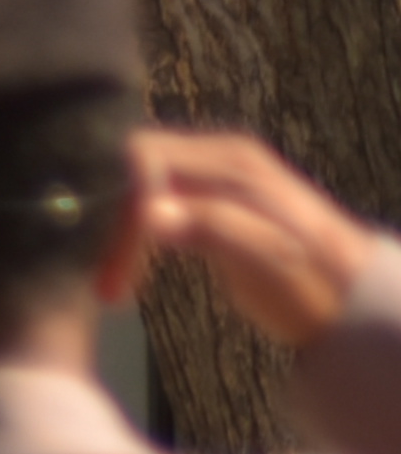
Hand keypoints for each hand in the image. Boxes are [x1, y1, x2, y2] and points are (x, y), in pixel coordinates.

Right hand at [126, 122, 391, 343]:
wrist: (349, 298)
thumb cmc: (313, 284)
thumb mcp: (268, 261)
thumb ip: (214, 229)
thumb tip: (146, 214)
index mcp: (233, 163)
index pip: (144, 162)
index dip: (118, 213)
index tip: (111, 273)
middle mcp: (218, 155)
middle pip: (130, 166)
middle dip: (107, 223)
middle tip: (103, 282)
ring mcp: (211, 172)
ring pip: (131, 183)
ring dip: (113, 232)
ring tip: (111, 284)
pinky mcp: (203, 195)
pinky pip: (146, 198)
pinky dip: (127, 234)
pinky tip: (128, 271)